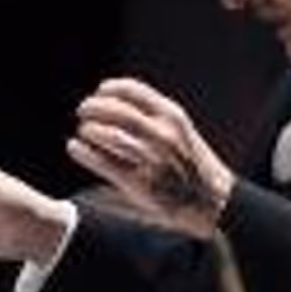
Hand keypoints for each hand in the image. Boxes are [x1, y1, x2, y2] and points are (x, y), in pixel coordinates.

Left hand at [67, 78, 234, 237]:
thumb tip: (120, 105)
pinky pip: (104, 164)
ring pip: (109, 135)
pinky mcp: (141, 185)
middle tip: (83, 110)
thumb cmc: (196, 168)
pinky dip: (84, 153)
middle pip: (117, 110)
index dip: (110, 88)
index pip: (133, 90)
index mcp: (173, 116)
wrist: (216, 203)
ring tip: (83, 130)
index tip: (99, 91)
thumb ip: (158, 118)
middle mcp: (163, 134)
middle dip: (94, 107)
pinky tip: (74, 147)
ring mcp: (152, 159)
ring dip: (90, 130)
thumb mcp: (184, 133)